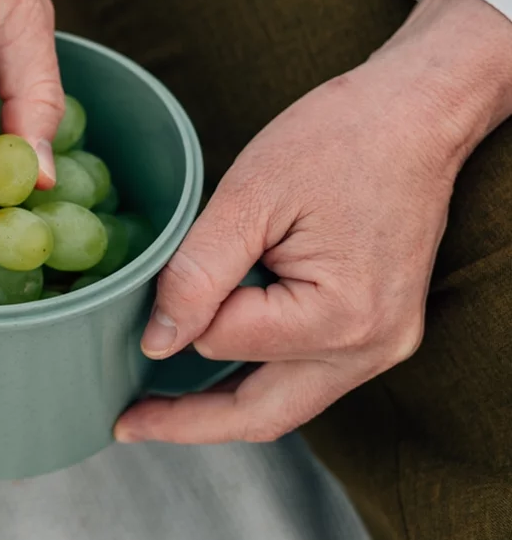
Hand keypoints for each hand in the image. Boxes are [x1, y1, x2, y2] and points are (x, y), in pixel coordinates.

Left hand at [114, 0, 511, 444]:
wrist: (414, 115)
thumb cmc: (338, 140)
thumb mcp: (249, 197)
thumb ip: (197, 275)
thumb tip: (157, 342)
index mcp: (339, 316)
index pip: (225, 341)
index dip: (184, 311)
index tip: (158, 284)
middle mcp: (369, 348)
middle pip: (261, 415)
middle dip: (187, 424)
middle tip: (124, 425)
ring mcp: (380, 346)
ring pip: (284, 407)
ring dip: (219, 411)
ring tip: (157, 411)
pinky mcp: (376, 333)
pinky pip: (305, 379)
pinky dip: (254, 381)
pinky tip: (212, 379)